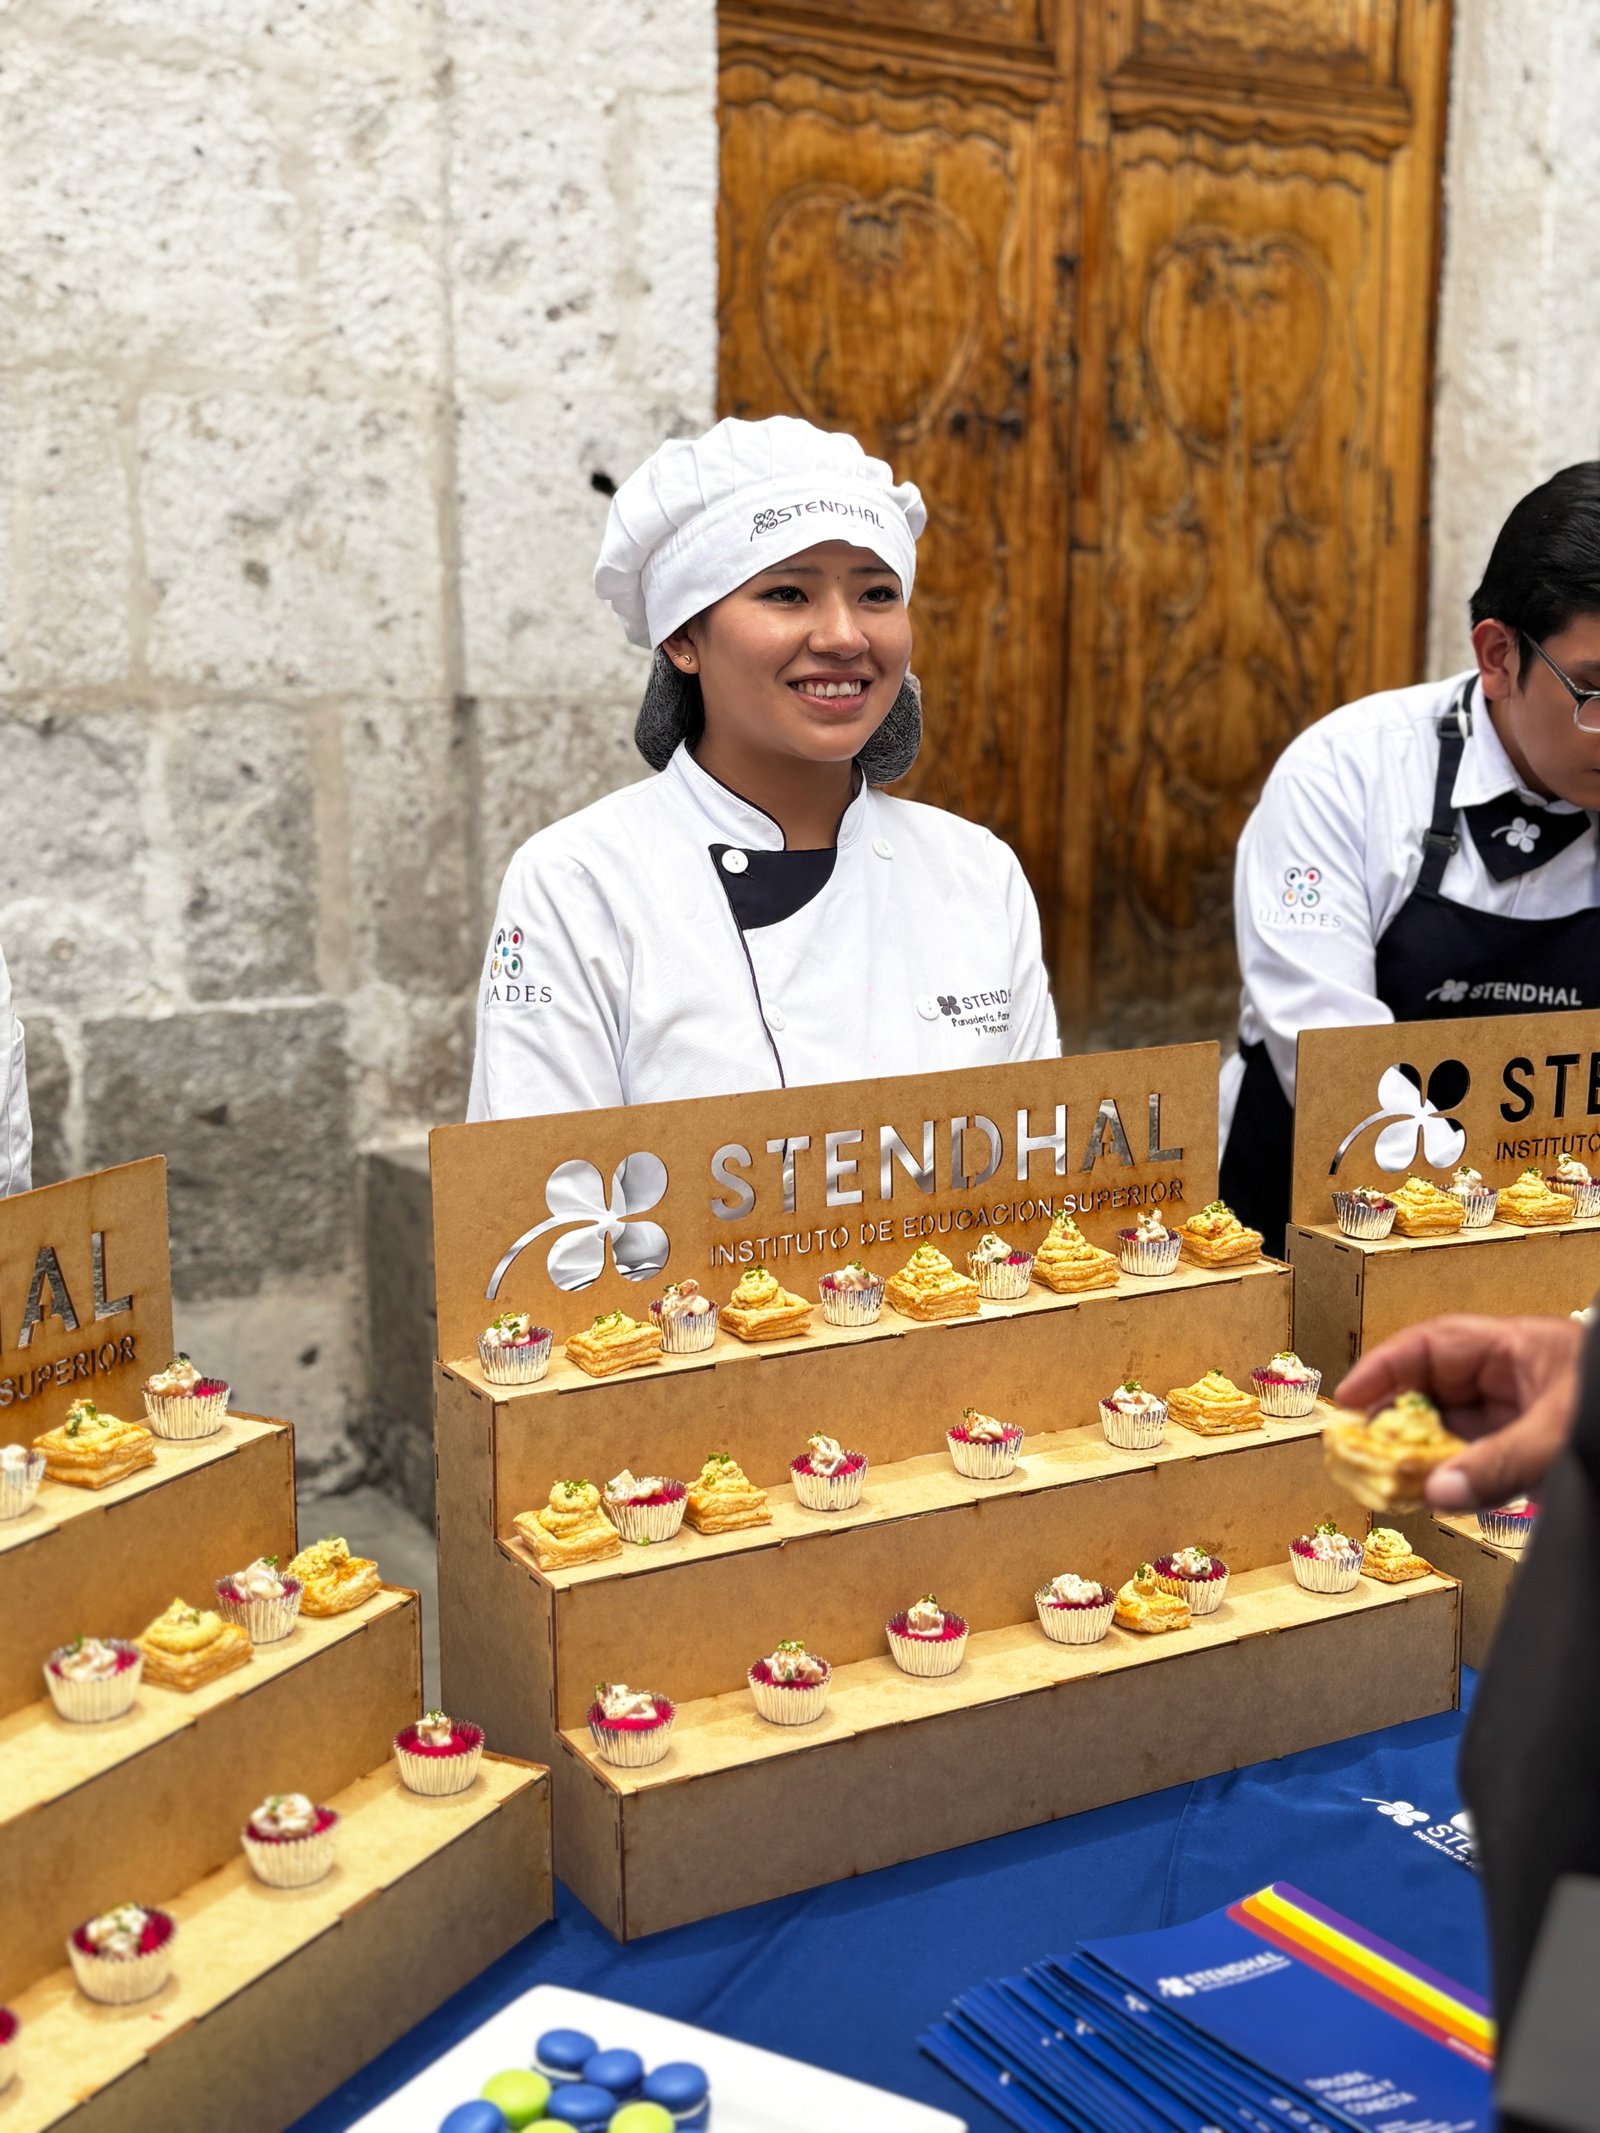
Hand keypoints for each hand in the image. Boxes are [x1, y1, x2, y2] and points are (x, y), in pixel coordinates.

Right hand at [1335, 1313, 1585, 1510]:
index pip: (1431, 1346)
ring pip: (1454, 1427)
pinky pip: (1479, 1458)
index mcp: (1515, 1347)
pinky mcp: (1533, 1448)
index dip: (1382, 1369)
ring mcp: (1522, 1412)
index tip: (1346, 1402)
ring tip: (1393, 1483)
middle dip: (1396, 1420)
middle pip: (1434, 1389)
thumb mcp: (1559, 1436)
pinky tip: (1439, 1496)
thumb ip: (1497, 1466)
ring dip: (1423, 1455)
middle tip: (1362, 1455)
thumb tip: (1434, 1493)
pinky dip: (1455, 1477)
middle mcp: (1512, 1376)